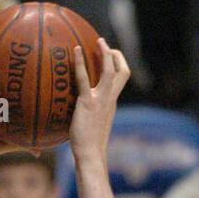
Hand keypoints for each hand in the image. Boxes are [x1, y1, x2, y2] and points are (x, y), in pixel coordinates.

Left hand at [69, 40, 129, 162]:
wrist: (90, 156)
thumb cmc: (88, 148)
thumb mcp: (92, 128)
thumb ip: (88, 116)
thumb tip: (77, 116)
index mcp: (111, 104)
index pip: (121, 80)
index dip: (118, 65)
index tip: (109, 57)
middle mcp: (110, 100)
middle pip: (122, 72)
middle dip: (116, 55)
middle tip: (104, 45)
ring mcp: (101, 100)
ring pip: (110, 70)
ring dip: (105, 53)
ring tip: (97, 41)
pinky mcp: (88, 102)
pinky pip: (84, 78)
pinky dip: (81, 62)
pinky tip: (75, 50)